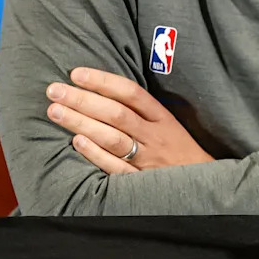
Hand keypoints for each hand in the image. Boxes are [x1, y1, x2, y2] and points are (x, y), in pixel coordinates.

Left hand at [46, 67, 214, 173]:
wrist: (203, 185)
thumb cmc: (178, 150)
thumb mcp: (167, 124)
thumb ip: (141, 110)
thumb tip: (102, 90)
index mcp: (162, 117)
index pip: (130, 92)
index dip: (103, 81)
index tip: (76, 73)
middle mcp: (154, 136)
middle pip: (116, 113)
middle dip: (82, 100)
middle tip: (55, 90)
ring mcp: (147, 160)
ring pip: (112, 137)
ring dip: (81, 122)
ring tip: (55, 111)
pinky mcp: (139, 182)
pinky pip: (115, 167)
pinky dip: (95, 154)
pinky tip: (76, 141)